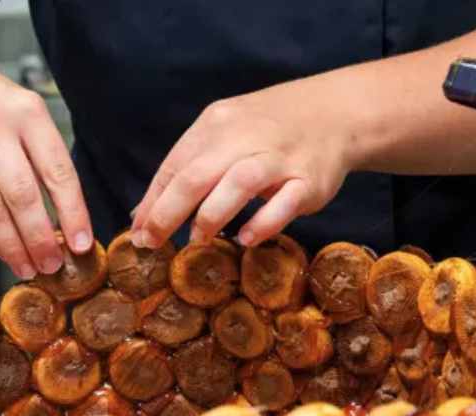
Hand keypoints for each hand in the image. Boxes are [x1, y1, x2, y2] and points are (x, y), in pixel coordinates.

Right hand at [0, 59, 92, 279]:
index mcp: (27, 113)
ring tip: (28, 267)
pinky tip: (3, 251)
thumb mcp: (26, 112)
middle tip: (52, 265)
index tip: (81, 243)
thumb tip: (67, 218)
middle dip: (39, 237)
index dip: (72, 212)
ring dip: (12, 245)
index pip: (57, 170)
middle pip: (21, 194)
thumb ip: (44, 157)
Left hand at [131, 77, 356, 248]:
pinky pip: (284, 203)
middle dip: (169, 212)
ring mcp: (279, 158)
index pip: (176, 164)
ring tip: (197, 239)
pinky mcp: (309, 180)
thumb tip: (143, 213)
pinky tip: (245, 238)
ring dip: (211, 216)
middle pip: (198, 175)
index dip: (154, 201)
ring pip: (239, 184)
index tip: (140, 232)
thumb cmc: (267, 129)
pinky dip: (262, 223)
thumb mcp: (223, 134)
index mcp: (217, 124)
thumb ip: (186, 169)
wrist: (335, 112)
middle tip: (154, 242)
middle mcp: (245, 137)